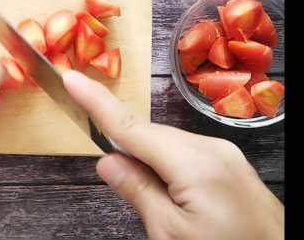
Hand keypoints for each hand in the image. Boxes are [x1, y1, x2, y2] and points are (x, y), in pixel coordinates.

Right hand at [62, 70, 283, 239]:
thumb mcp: (170, 233)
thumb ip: (138, 192)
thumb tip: (108, 161)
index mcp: (193, 161)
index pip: (130, 126)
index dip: (96, 102)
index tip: (71, 78)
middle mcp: (212, 148)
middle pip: (150, 136)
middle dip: (123, 145)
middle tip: (105, 171)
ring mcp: (226, 156)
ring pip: (168, 146)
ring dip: (145, 160)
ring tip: (147, 201)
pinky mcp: (232, 169)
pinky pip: (187, 156)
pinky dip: (166, 166)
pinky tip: (165, 193)